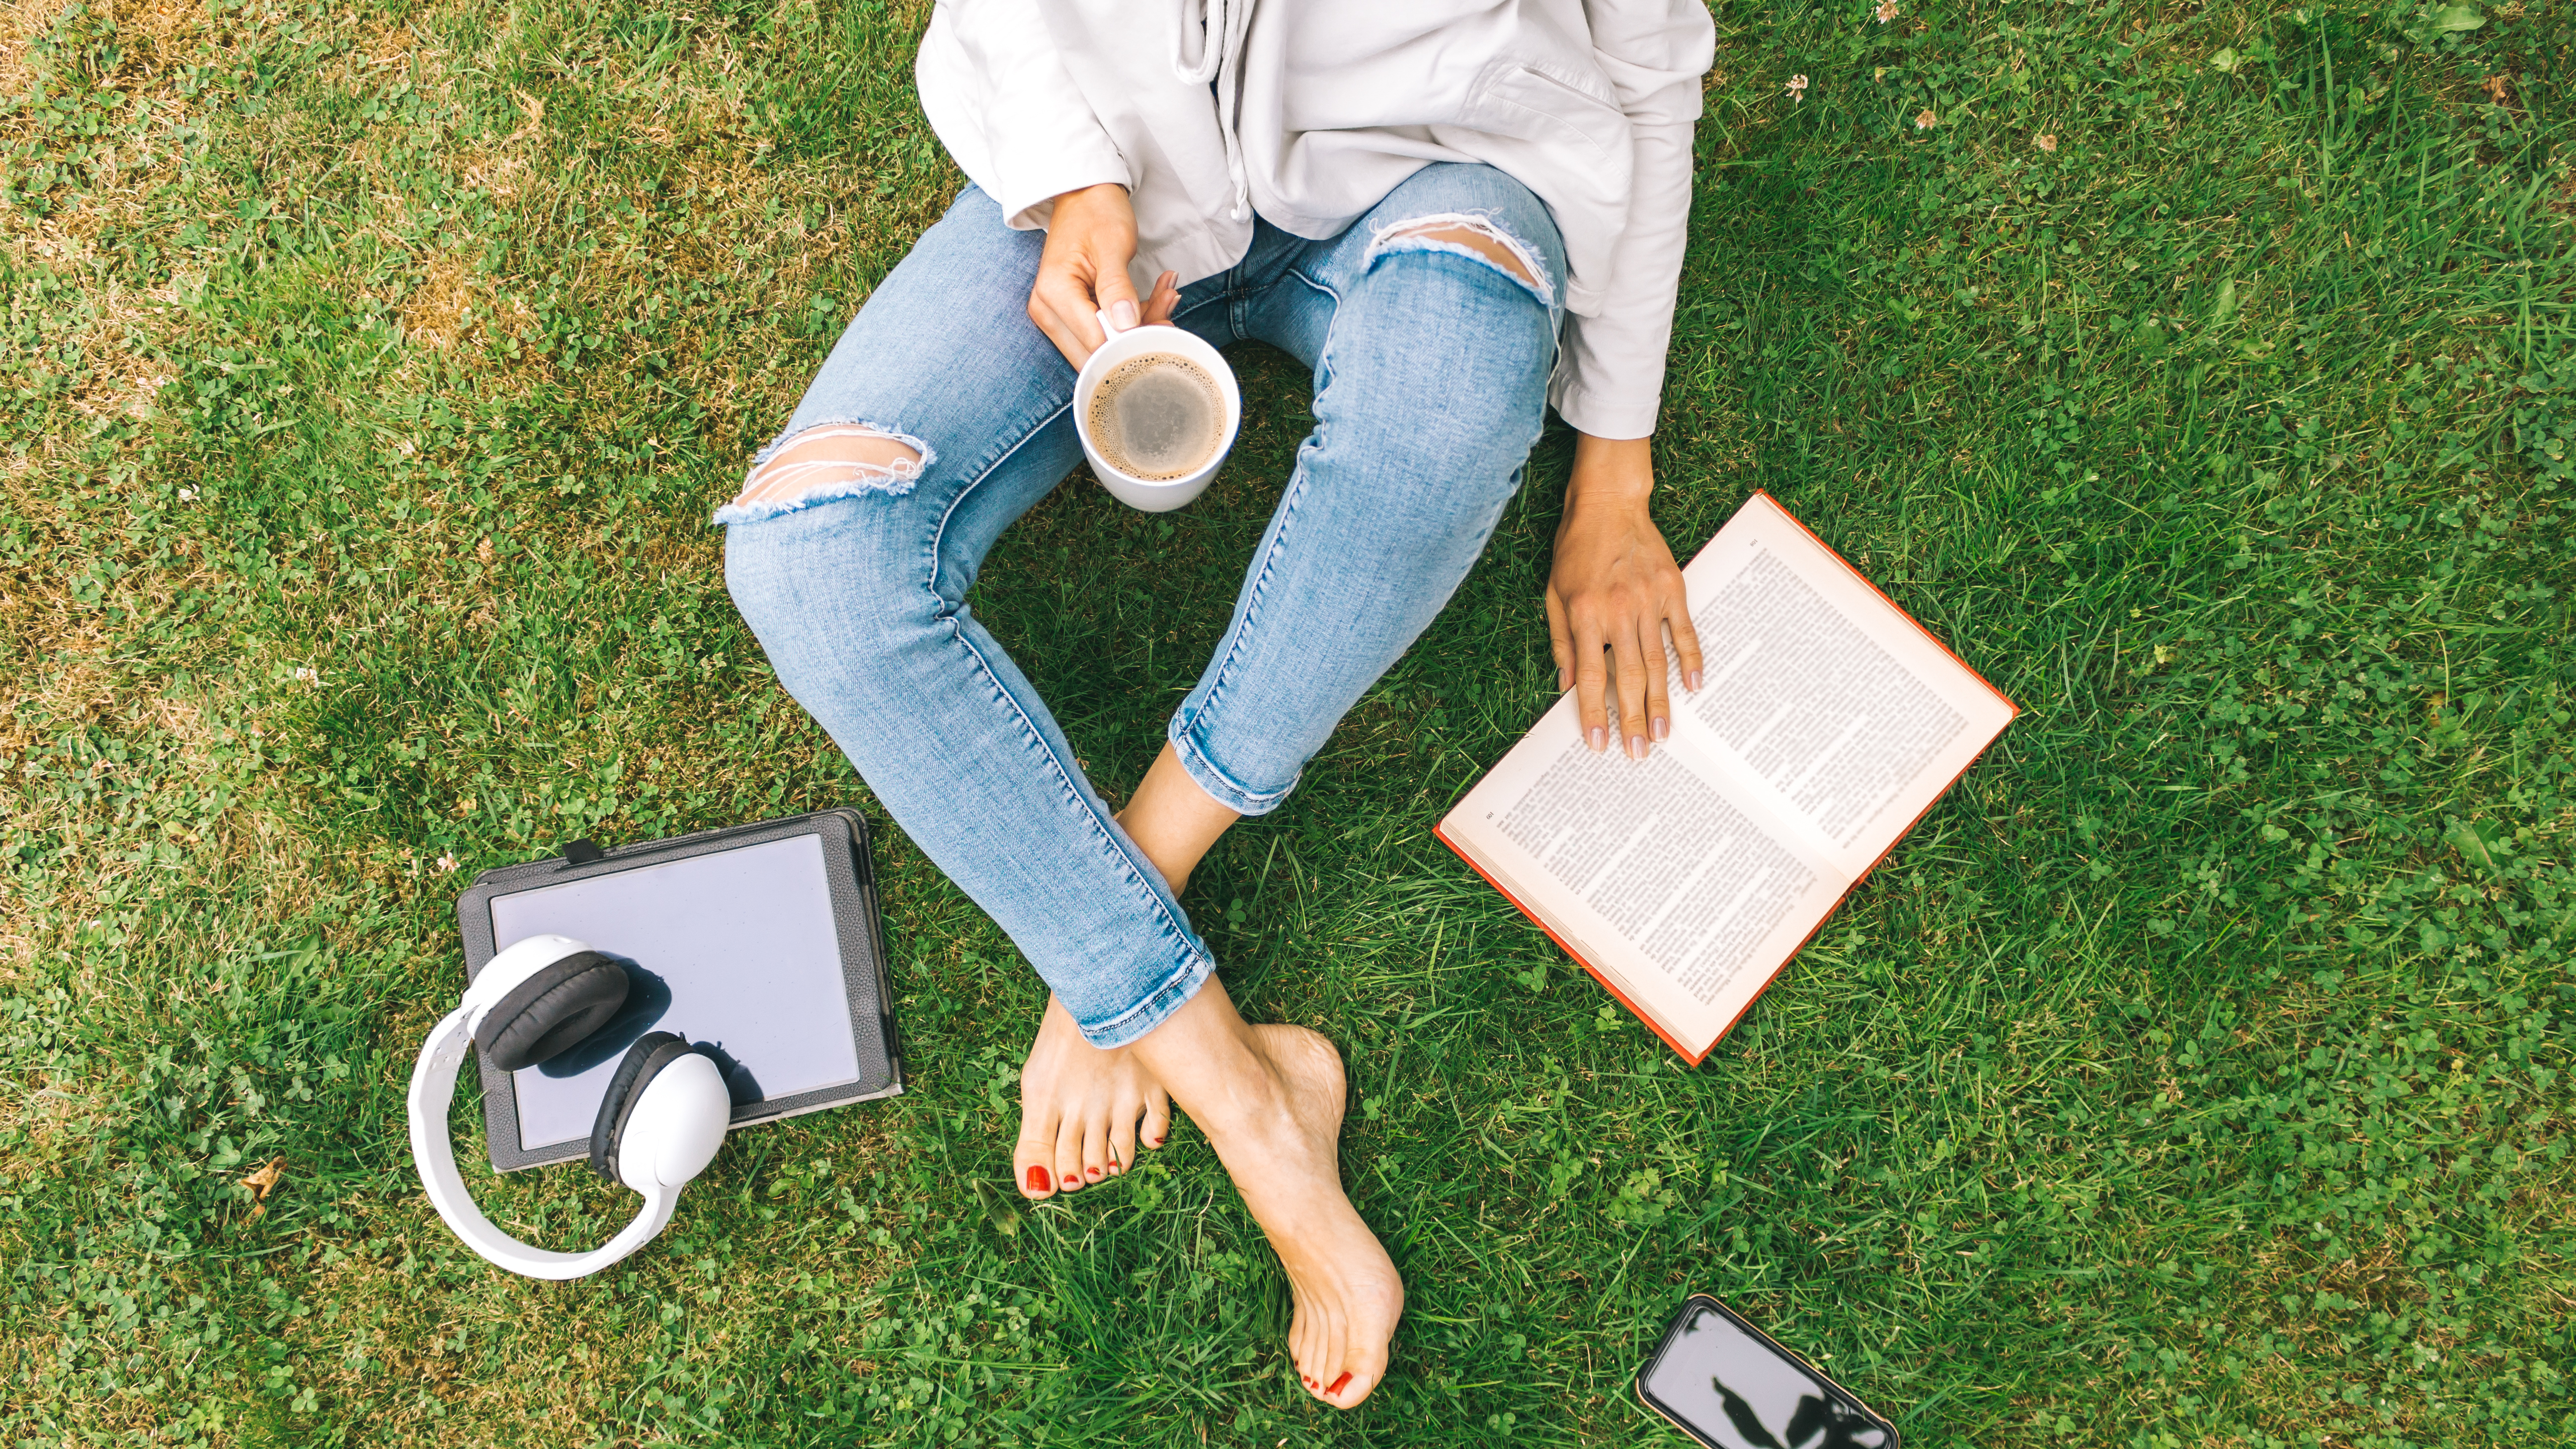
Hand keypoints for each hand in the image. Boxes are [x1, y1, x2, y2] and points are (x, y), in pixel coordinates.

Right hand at [1028, 183, 1180, 368]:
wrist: (1084, 196)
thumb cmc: (1095, 211)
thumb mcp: (1111, 244)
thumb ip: (1116, 286)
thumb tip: (1125, 324)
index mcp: (1054, 294)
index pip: (1095, 341)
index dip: (1131, 342)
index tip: (1165, 327)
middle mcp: (1048, 311)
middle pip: (1096, 351)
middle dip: (1137, 338)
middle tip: (1169, 313)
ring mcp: (1057, 315)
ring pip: (1104, 345)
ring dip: (1140, 326)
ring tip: (1167, 296)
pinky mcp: (1071, 315)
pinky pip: (1105, 332)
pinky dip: (1134, 319)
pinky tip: (1156, 297)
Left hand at [1544, 433, 1703, 758]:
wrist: (1608, 503)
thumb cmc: (1576, 549)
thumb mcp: (1554, 594)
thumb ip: (1561, 641)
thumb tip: (1566, 684)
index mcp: (1585, 615)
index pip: (1591, 676)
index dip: (1593, 714)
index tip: (1599, 744)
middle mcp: (1618, 611)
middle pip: (1628, 677)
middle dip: (1633, 719)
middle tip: (1638, 753)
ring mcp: (1649, 600)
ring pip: (1657, 662)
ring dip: (1661, 701)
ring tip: (1663, 734)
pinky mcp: (1672, 589)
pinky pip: (1684, 631)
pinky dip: (1691, 659)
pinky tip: (1695, 687)